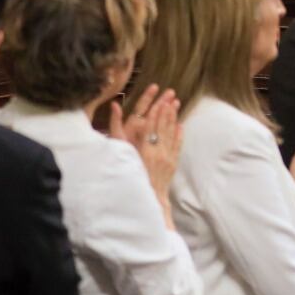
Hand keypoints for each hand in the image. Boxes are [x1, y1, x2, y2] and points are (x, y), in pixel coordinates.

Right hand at [110, 84, 182, 221]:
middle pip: (162, 127)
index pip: (150, 126)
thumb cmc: (130, 178)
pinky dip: (179, 135)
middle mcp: (157, 152)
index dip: (154, 112)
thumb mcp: (120, 155)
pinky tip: (181, 125)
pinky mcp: (172, 164)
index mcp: (144, 150)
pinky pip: (177, 145)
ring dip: (173, 118)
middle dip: (166, 110)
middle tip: (171, 96)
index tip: (158, 101)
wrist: (146, 199)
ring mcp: (166, 158)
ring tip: (176, 104)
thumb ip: (116, 131)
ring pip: (171, 134)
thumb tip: (113, 109)